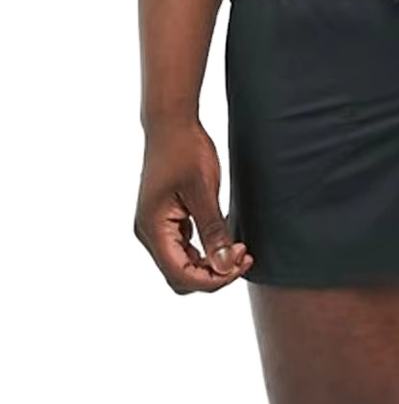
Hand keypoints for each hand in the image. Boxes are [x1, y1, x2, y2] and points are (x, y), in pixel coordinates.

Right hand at [134, 120, 252, 292]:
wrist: (172, 123)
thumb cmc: (185, 150)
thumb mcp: (203, 191)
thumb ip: (212, 230)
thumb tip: (223, 266)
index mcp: (153, 228)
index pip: (180, 274)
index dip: (212, 279)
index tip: (240, 264)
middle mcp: (150, 233)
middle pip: (180, 275)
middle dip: (213, 274)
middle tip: (242, 256)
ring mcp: (157, 227)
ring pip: (183, 264)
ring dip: (211, 263)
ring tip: (239, 248)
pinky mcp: (168, 219)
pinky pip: (186, 248)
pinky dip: (206, 250)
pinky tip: (227, 238)